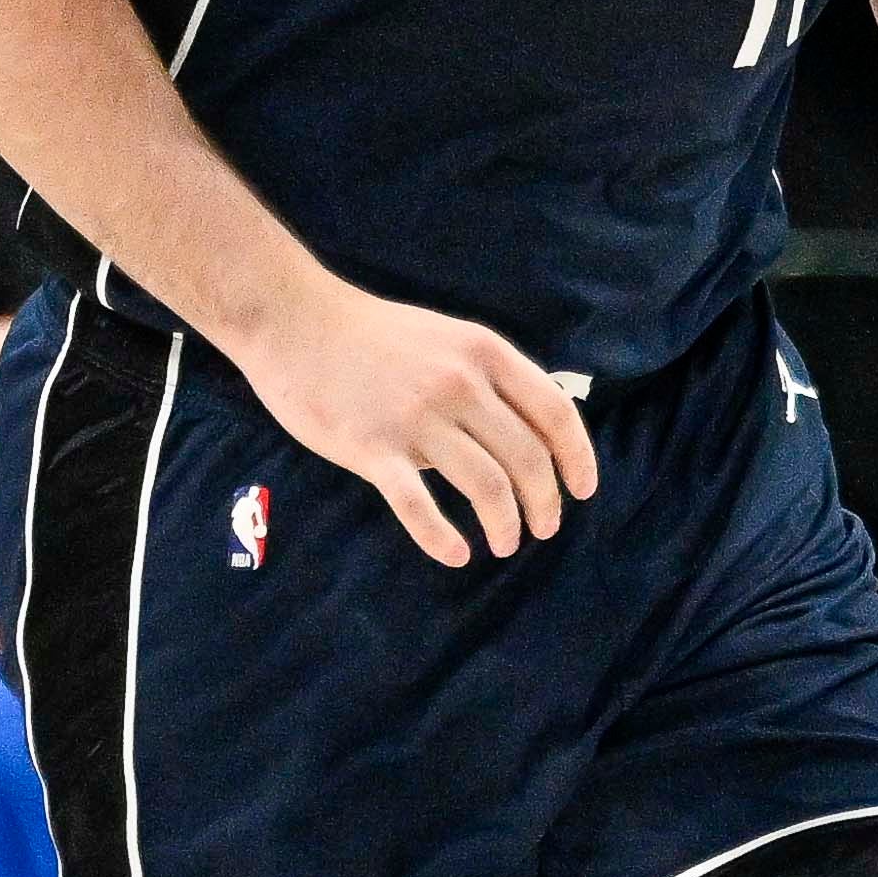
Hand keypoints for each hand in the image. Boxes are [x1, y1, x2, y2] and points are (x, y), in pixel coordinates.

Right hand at [240, 273, 594, 569]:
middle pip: (527, 458)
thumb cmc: (372, 336)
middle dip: (544, 503)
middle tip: (542, 528)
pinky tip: (456, 555)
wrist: (295, 322)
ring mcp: (416, 417)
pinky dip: (442, 538)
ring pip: (487, 486)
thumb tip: (534, 425)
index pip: (555, 413)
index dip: (577, 459)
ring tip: (504, 544)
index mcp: (484, 354)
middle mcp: (459, 385)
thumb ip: (489, 377)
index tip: (582, 491)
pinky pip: (417, 505)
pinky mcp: (372, 447)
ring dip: (504, 525)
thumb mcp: (448, 338)